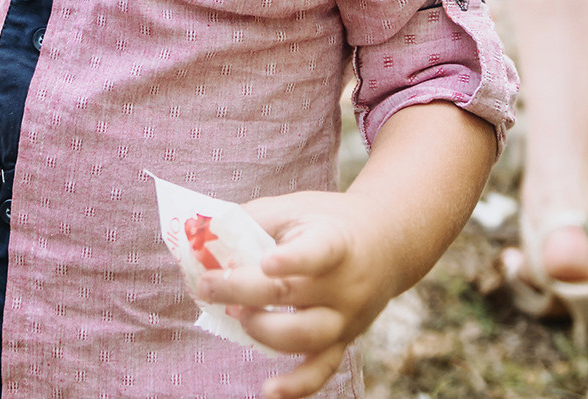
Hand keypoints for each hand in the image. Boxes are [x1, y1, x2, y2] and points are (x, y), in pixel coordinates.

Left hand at [194, 192, 400, 398]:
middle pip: (292, 295)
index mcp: (335, 241)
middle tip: (209, 285)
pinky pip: (322, 370)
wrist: (386, 242)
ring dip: (263, 330)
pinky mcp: (344, 340)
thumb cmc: (327, 221)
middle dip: (242, 292)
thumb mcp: (295, 207)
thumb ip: (251, 220)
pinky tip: (269, 391)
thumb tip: (201, 239)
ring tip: (239, 316)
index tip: (266, 262)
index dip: (293, 260)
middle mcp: (345, 283)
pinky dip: (297, 386)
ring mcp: (346, 316)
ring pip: (306, 337)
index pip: (317, 252)